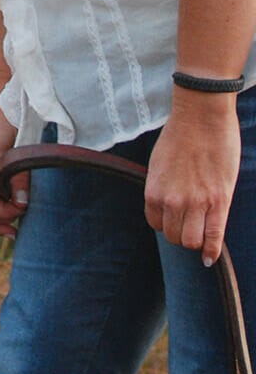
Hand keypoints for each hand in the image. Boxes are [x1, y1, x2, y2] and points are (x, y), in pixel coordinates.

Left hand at [144, 95, 239, 266]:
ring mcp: (196, 203)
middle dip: (181, 233)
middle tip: (190, 223)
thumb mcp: (159, 163)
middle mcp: (172, 200)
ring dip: (195, 241)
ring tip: (201, 231)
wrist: (202, 115)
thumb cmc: (181, 135)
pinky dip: (211, 251)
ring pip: (192, 241)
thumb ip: (162, 187)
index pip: (155, 225)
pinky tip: (210, 257)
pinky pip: (213, 237)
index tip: (174, 219)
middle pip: (174, 237)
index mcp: (153, 190)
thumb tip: (167, 207)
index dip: (166, 223)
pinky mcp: (219, 201)